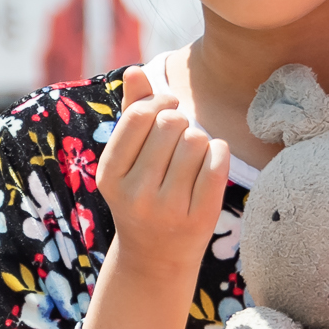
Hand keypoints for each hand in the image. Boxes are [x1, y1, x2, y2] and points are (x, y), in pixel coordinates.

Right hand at [97, 66, 229, 282]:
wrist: (155, 258)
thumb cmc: (141, 194)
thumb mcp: (126, 160)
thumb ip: (130, 112)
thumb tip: (135, 70)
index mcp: (109, 175)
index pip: (139, 116)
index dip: (159, 101)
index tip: (169, 107)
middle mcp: (135, 194)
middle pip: (171, 124)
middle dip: (181, 122)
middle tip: (179, 139)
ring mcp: (168, 209)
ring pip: (197, 140)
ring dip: (200, 139)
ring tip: (191, 156)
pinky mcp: (199, 219)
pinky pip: (218, 161)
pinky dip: (219, 153)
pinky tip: (210, 163)